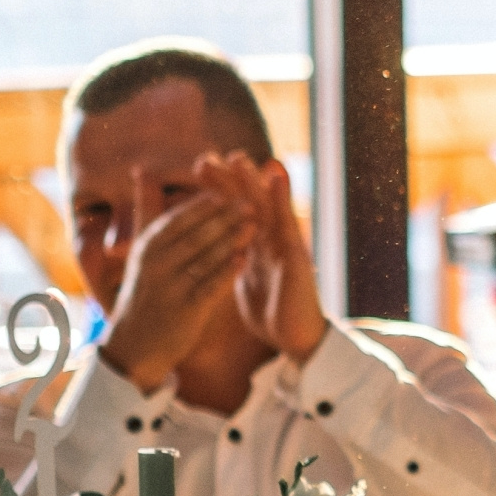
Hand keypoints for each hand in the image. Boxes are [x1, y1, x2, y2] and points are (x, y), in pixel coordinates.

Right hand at [97, 170, 255, 390]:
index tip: (227, 186)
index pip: (177, 218)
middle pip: (193, 234)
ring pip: (203, 258)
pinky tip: (244, 259)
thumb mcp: (140, 249)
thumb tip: (142, 167)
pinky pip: (208, 287)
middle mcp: (155, 264)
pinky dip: (226, 272)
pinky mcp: (184, 310)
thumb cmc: (143, 291)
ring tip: (254, 224)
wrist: (135, 346)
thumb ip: (146, 209)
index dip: (203, 202)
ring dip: (229, 239)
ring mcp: (169, 288)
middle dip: (222, 217)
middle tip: (249, 201)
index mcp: (146, 247)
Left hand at [199, 152, 328, 362]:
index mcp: (254, 248)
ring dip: (253, 179)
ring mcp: (285, 245)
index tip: (198, 170)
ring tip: (239, 156)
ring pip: (267, 205)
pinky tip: (275, 175)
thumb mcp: (243, 283)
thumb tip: (222, 253)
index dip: (216, 191)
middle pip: (247, 203)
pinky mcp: (296, 254)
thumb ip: (235, 263)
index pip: (232, 213)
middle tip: (206, 157)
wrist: (297, 340)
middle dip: (228, 180)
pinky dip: (282, 196)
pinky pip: (287, 222)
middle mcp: (270, 241)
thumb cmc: (273, 315)